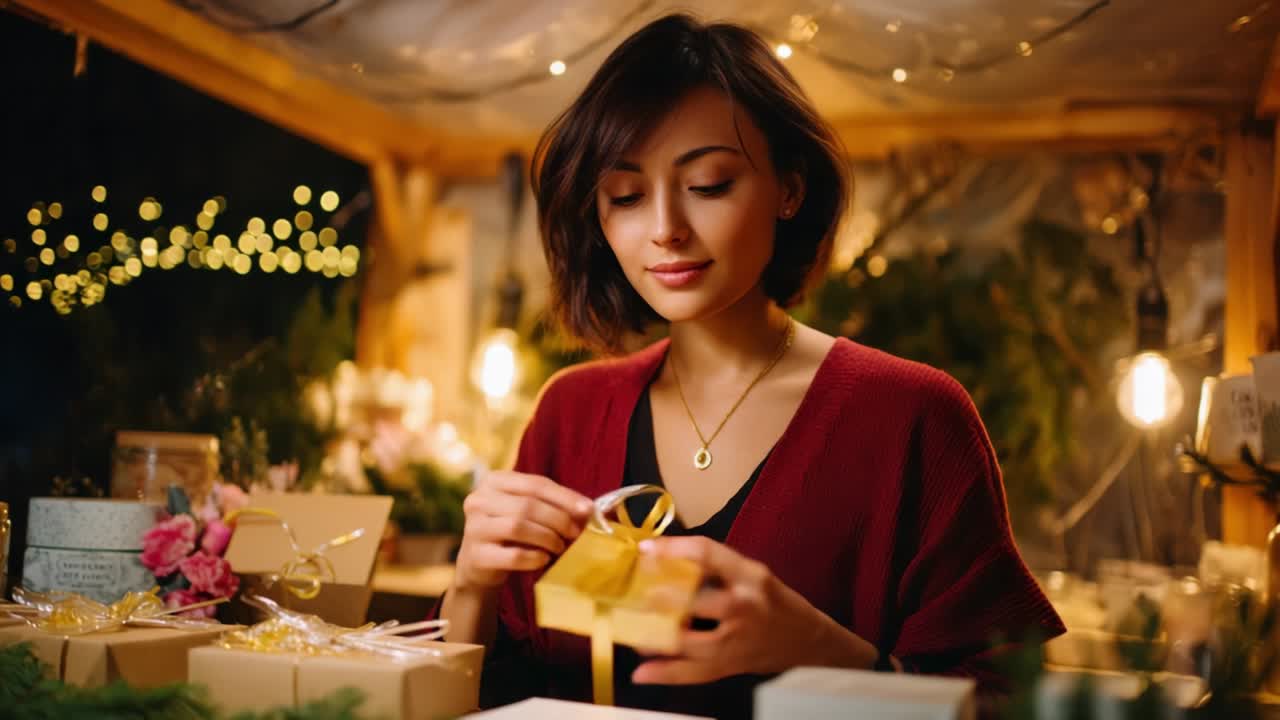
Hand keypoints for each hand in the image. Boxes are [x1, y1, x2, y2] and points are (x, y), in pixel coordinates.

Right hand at [453, 471, 594, 590]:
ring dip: (547, 538)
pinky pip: (513, 555)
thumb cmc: (510, 534)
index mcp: (494, 481)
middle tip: (575, 533)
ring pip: (518, 527)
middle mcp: (478, 500)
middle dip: (558, 519)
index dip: (564, 497)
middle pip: (527, 505)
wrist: (480, 566)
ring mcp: (473, 527)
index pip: (535, 484)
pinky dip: (535, 558)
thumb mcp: (527, 512)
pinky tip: (544, 559)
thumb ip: (552, 505)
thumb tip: (589, 510)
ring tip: (559, 547)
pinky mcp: (476, 555)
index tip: (588, 510)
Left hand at [631, 536, 876, 684]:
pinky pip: (694, 673)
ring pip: (691, 641)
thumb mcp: (750, 573)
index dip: (672, 549)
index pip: (707, 555)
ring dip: (656, 637)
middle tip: (633, 591)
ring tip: (631, 630)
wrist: (806, 641)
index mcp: (749, 576)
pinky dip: (666, 674)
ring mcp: (737, 640)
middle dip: (660, 596)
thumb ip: (713, 567)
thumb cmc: (772, 600)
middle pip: (696, 601)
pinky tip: (641, 673)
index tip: (645, 549)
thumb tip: (661, 557)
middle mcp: (744, 606)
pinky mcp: (731, 665)